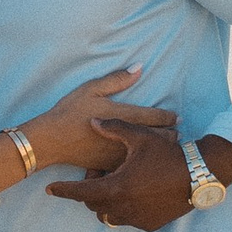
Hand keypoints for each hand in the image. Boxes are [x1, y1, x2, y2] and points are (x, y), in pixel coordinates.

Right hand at [21, 73, 178, 174]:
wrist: (52, 140)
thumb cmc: (70, 111)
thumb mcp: (92, 89)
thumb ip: (118, 79)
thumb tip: (140, 67)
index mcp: (123, 116)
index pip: (154, 117)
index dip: (167, 117)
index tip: (177, 118)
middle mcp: (125, 137)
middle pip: (155, 136)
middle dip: (168, 134)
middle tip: (179, 134)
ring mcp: (119, 153)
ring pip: (147, 152)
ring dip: (158, 148)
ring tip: (168, 146)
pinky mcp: (110, 165)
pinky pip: (132, 164)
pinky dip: (142, 161)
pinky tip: (146, 162)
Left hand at [46, 126, 197, 231]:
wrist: (198, 175)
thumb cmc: (167, 153)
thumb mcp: (139, 137)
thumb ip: (113, 128)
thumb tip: (93, 121)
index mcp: (116, 187)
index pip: (80, 192)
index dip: (63, 191)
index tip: (50, 189)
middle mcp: (123, 207)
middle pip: (93, 205)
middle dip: (90, 191)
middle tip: (100, 172)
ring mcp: (136, 218)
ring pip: (108, 215)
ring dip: (106, 202)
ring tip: (116, 183)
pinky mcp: (149, 225)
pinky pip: (127, 219)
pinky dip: (123, 209)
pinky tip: (133, 193)